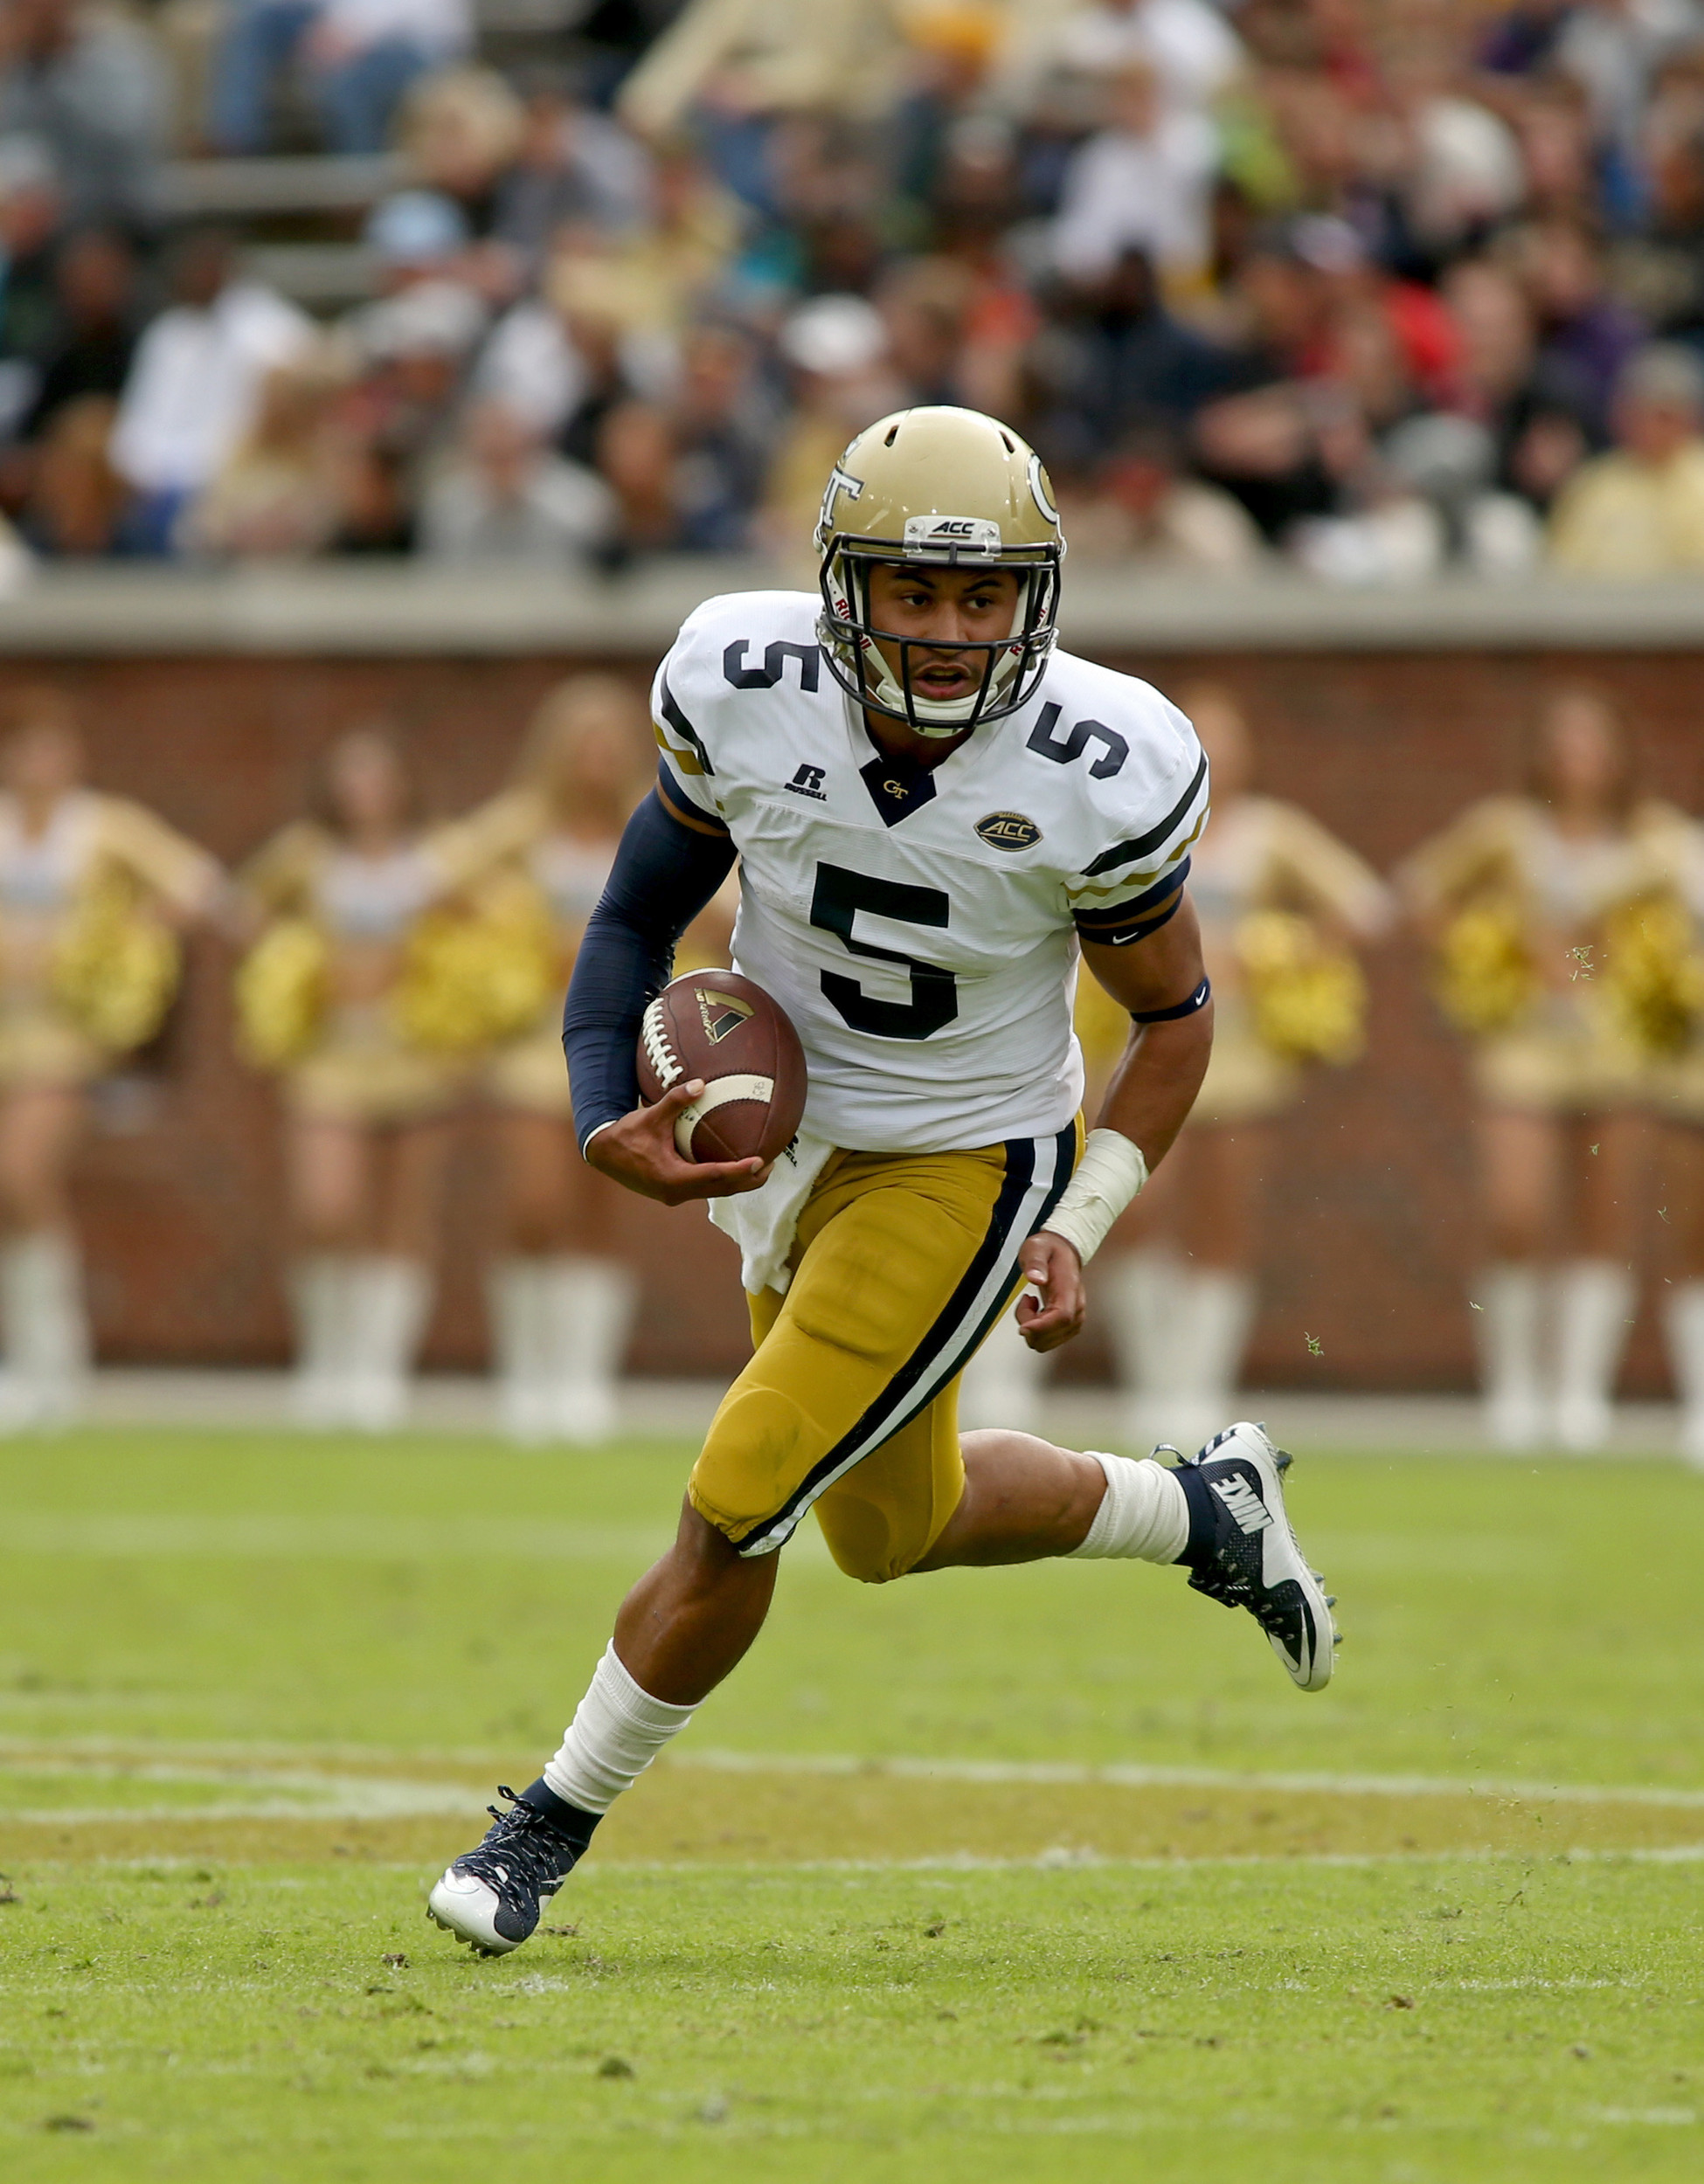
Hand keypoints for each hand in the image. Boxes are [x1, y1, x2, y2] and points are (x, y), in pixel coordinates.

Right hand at [584, 1081, 770, 1205]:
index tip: (760, 1161)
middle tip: (771, 1165)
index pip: (714, 1176)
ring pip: (715, 1192)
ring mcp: (675, 1195)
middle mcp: (676, 1192)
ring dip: (738, 1183)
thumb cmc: (626, 1135)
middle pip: (721, 1190)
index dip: (739, 1171)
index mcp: (672, 1178)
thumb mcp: (650, 1115)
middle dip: (748, 1180)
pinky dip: (723, 1180)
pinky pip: (705, 1188)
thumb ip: (676, 1100)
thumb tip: (701, 1083)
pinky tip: (735, 1166)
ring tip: (761, 1168)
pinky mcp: (674, 1192)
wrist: (603, 1154)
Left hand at [1014, 1230, 1083, 1352]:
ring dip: (1032, 1329)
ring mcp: (1074, 1318)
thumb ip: (1035, 1262)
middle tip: (1025, 1302)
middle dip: (1031, 1327)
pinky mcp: (1068, 1324)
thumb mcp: (1036, 1248)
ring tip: (1030, 1305)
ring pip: (1049, 1342)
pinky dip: (1036, 1332)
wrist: (1063, 1250)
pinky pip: (1048, 1340)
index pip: (1062, 1317)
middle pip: (1054, 1334)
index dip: (1041, 1327)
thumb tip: (1036, 1278)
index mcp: (1069, 1289)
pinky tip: (1035, 1312)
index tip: (1023, 1326)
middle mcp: (1076, 1307)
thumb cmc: (1050, 1250)